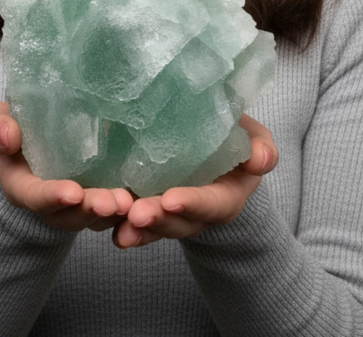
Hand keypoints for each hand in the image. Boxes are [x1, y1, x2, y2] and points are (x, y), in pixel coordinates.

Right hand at [0, 102, 132, 231]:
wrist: (37, 131)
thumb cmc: (15, 125)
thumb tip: (8, 135)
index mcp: (23, 186)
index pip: (36, 198)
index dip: (53, 197)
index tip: (73, 193)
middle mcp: (52, 202)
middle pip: (72, 214)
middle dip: (92, 210)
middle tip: (114, 203)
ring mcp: (79, 201)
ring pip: (97, 215)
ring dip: (114, 212)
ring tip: (131, 201)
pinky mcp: (102, 192)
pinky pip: (116, 207)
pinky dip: (131, 206)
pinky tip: (148, 198)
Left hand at [113, 113, 276, 247]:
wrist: (210, 141)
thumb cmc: (233, 137)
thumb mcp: (252, 137)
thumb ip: (260, 146)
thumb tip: (261, 158)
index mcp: (223, 197)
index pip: (210, 205)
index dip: (192, 203)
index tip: (172, 199)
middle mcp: (194, 212)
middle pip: (176, 222)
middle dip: (157, 220)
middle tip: (137, 213)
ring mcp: (167, 211)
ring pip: (151, 225)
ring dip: (134, 226)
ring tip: (116, 219)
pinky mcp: (143, 202)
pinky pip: (130, 218)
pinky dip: (116, 221)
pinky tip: (101, 217)